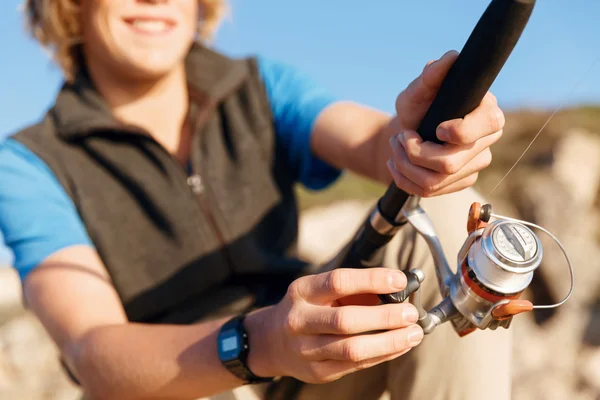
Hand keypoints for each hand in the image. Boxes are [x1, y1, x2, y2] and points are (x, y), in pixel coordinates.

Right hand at [250, 268, 422, 383]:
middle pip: (345, 320)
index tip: (399, 279)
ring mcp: (306, 350)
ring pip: (352, 349)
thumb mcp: (319, 290)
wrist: (273, 341)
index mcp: (302, 292)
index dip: (371, 280)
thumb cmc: (307, 308)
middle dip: (384, 317)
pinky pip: (356, 365)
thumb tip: (397, 288)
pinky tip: (400, 345)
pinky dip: (383, 355)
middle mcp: (299, 320)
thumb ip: (353, 289)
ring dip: (389, 341)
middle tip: (411, 312)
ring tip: (413, 333)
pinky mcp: (317, 372)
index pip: (338, 282)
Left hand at [386, 50, 504, 196]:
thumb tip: (450, 58)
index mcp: (486, 112)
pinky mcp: (459, 183)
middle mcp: (486, 141)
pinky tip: (397, 165)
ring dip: (405, 165)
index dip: (458, 132)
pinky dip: (404, 179)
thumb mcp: (417, 91)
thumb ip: (431, 76)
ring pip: (435, 181)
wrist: (410, 132)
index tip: (436, 128)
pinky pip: (428, 192)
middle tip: (401, 137)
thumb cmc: (418, 108)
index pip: (486, 126)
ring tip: (396, 148)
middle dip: (414, 153)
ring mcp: (474, 165)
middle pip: (450, 163)